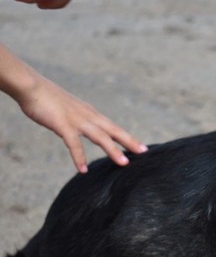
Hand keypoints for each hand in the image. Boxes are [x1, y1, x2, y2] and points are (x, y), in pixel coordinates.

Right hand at [17, 73, 146, 172]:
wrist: (31, 86)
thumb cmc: (48, 99)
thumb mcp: (69, 111)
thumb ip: (77, 121)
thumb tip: (78, 132)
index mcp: (90, 114)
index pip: (113, 127)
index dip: (128, 137)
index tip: (142, 147)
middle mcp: (88, 116)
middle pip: (113, 130)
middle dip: (129, 142)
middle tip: (144, 152)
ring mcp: (76, 120)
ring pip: (100, 137)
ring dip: (112, 150)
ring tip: (124, 163)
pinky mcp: (62, 124)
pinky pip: (73, 143)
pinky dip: (79, 156)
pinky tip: (82, 169)